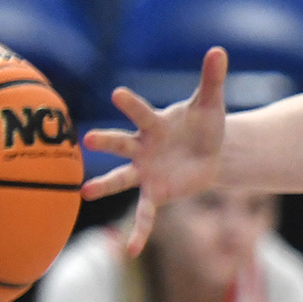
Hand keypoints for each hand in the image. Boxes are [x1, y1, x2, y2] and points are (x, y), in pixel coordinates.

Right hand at [82, 47, 230, 255]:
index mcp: (155, 123)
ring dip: (104, 185)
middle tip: (87, 140)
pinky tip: (130, 251)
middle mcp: (143, 147)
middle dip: (107, 141)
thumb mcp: (211, 103)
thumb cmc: (203, 124)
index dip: (131, 104)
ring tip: (84, 192)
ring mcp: (145, 171)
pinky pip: (144, 214)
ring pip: (121, 178)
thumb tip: (218, 49)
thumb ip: (212, 78)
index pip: (142, 112)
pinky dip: (138, 231)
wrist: (208, 151)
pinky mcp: (155, 193)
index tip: (118, 94)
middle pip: (121, 143)